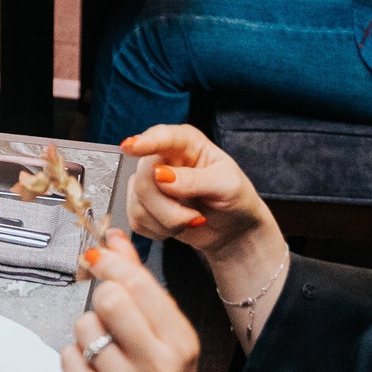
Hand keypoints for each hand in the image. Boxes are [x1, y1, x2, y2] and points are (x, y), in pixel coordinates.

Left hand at [66, 241, 203, 371]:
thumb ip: (141, 282)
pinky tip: (94, 371)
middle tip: (107, 313)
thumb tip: (116, 237)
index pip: (138, 284)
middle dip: (101, 297)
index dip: (111, 263)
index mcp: (181, 342)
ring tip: (106, 350)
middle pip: (109, 300)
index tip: (98, 258)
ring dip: (87, 332)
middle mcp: (160, 367)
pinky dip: (75, 358)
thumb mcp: (165, 332)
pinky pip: (68, 357)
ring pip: (84, 327)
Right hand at [119, 124, 289, 350]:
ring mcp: (153, 184)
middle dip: (167, 202)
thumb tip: (165, 176)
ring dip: (165, 220)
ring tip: (191, 224)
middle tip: (193, 217)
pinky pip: (137, 219)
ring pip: (137, 198)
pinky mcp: (146, 208)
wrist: (236, 236)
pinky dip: (157, 230)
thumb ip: (193, 183)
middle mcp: (166, 159)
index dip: (147, 140)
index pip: (163, 135)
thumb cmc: (238, 206)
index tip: (133, 148)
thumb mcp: (227, 190)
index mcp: (187, 145)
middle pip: (144, 174)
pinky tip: (176, 230)